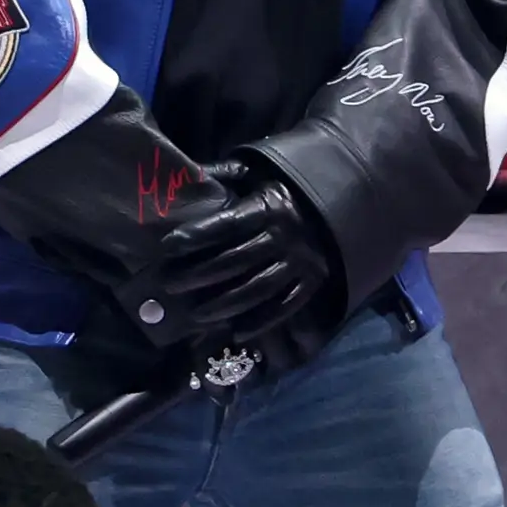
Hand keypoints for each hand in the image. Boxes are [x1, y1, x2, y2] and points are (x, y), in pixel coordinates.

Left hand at [122, 164, 335, 350]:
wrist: (339, 203)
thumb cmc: (284, 191)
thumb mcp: (258, 175)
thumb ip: (225, 175)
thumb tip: (187, 174)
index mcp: (268, 206)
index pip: (225, 223)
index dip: (195, 236)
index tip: (166, 247)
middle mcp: (284, 235)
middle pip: (236, 260)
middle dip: (198, 275)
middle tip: (170, 285)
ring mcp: (300, 261)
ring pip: (258, 288)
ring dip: (224, 305)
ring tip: (196, 316)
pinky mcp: (313, 281)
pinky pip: (285, 307)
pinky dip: (261, 322)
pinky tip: (236, 332)